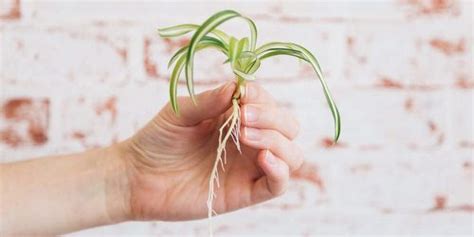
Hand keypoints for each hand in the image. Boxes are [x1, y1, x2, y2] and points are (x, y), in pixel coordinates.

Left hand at [117, 81, 302, 220]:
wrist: (137, 177)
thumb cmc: (157, 141)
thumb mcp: (180, 112)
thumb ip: (210, 100)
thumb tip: (238, 87)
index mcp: (236, 118)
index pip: (267, 103)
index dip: (261, 96)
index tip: (243, 95)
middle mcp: (249, 141)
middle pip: (288, 127)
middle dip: (273, 117)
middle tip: (243, 118)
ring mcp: (249, 167)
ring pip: (291, 154)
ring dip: (277, 140)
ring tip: (245, 135)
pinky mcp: (245, 192)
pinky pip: (278, 184)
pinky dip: (280, 170)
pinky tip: (263, 158)